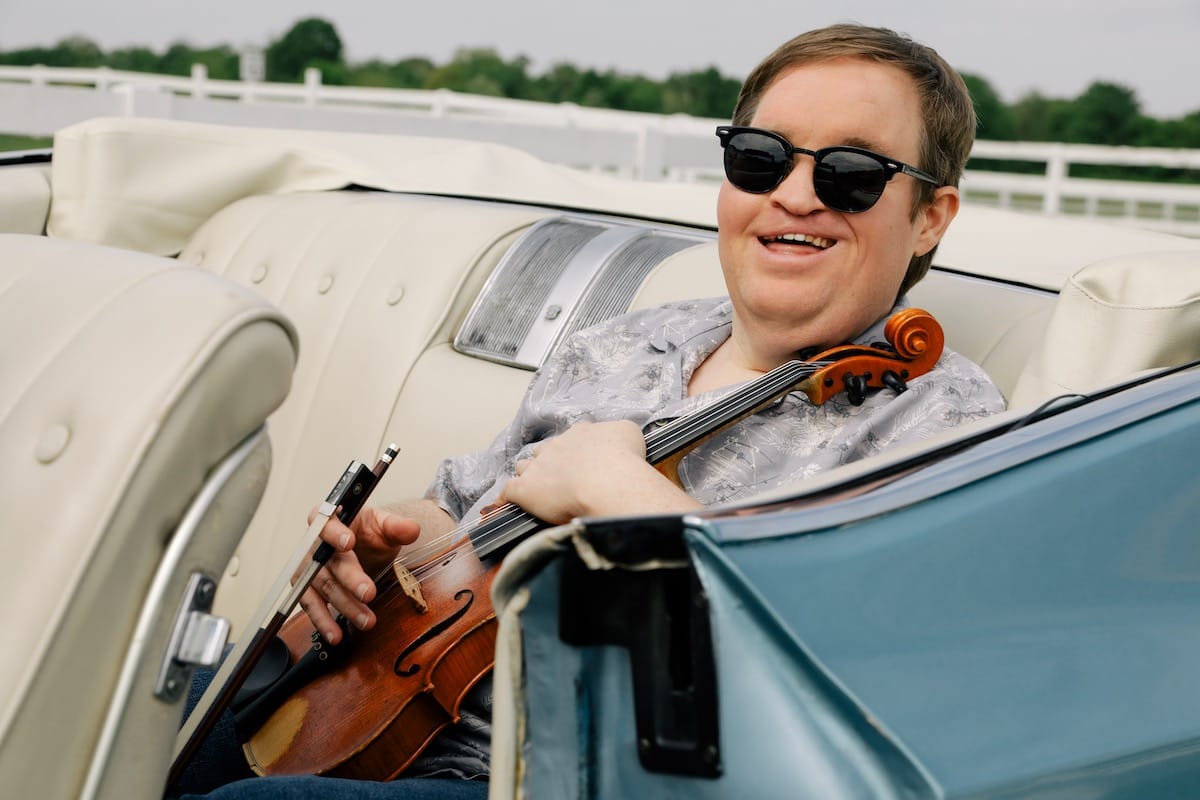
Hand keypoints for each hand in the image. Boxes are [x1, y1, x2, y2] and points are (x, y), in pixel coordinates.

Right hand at [296, 504, 420, 643]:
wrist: (360, 548)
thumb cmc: (367, 533)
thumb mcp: (383, 525)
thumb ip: (396, 526)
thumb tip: (412, 530)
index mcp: (328, 519)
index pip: (325, 521)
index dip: (334, 532)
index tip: (350, 542)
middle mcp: (313, 544)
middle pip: (328, 562)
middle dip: (349, 578)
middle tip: (369, 593)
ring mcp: (307, 568)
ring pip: (323, 588)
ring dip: (344, 606)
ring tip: (366, 621)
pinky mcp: (307, 589)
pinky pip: (311, 606)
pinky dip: (323, 621)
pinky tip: (336, 635)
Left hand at [498, 420, 699, 523]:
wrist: (608, 482)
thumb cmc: (622, 459)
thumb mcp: (629, 433)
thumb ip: (619, 431)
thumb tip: (618, 436)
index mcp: (580, 433)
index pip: (573, 436)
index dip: (577, 448)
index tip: (583, 459)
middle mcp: (556, 445)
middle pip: (545, 450)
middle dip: (550, 461)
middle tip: (563, 478)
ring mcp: (537, 466)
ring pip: (524, 466)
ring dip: (528, 475)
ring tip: (536, 489)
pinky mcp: (524, 489)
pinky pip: (508, 491)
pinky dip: (505, 498)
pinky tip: (504, 505)